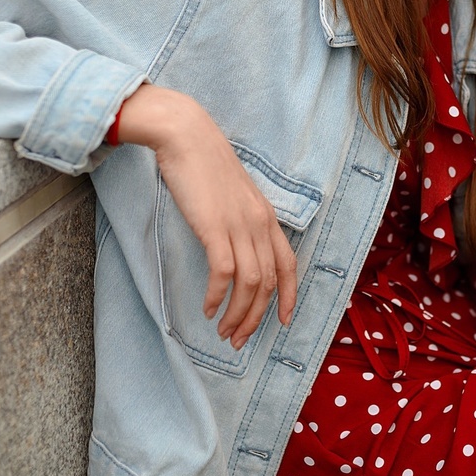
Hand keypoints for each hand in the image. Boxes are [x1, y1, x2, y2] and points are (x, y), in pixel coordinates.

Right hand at [117, 85, 297, 349]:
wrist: (186, 136)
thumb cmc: (204, 164)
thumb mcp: (232, 195)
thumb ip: (240, 220)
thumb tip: (234, 248)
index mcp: (267, 217)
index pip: (289, 265)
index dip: (289, 297)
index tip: (283, 323)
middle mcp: (260, 223)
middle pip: (268, 283)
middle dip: (256, 318)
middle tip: (239, 339)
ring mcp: (239, 225)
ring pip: (250, 284)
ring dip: (237, 315)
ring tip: (223, 332)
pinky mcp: (215, 227)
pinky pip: (223, 274)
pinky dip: (217, 297)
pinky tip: (207, 309)